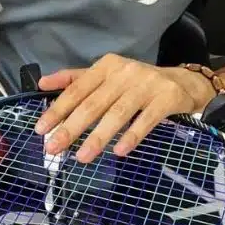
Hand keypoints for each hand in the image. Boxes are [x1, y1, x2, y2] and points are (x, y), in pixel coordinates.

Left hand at [35, 54, 215, 162]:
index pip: (76, 90)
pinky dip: (132, 135)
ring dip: (98, 137)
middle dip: (72, 128)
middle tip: (54, 148)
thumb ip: (75, 80)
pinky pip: (146, 120)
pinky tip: (119, 151)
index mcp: (106, 66)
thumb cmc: (137, 83)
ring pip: (117, 114)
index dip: (58, 109)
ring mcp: (146, 85)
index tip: (41, 129)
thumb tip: (42, 84)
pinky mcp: (166, 98)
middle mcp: (124, 73)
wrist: (183, 83)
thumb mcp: (106, 75)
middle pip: (93, 104)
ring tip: (82, 157)